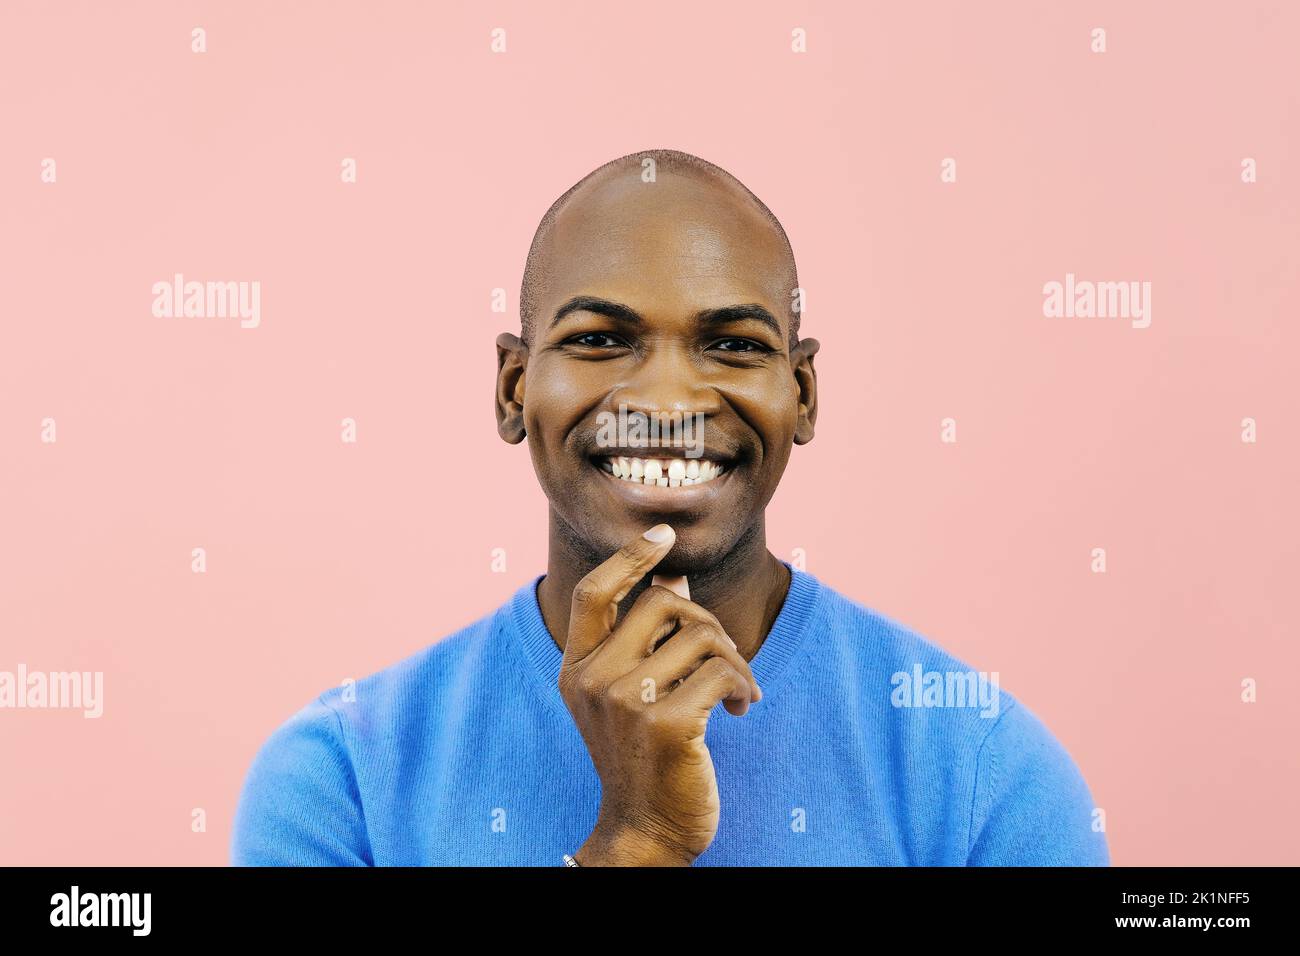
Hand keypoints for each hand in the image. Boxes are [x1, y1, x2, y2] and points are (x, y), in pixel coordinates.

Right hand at [559, 524, 761, 865]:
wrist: (645, 827)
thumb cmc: (643, 755)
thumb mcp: (627, 693)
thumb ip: (643, 637)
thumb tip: (671, 579)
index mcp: (575, 668)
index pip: (594, 591)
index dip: (629, 556)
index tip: (664, 533)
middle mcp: (593, 680)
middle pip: (660, 604)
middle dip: (705, 621)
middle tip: (723, 656)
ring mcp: (625, 701)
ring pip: (701, 637)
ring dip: (733, 660)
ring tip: (736, 689)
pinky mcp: (665, 723)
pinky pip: (722, 672)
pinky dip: (743, 685)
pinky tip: (742, 708)